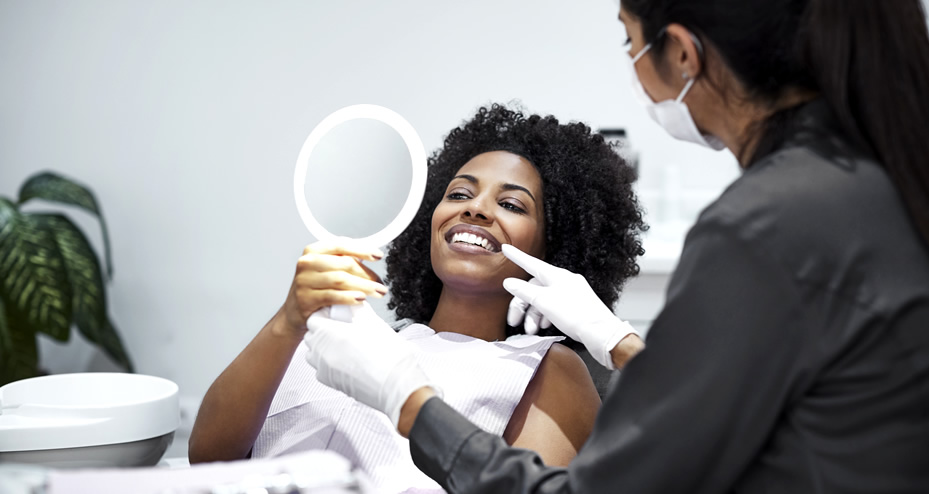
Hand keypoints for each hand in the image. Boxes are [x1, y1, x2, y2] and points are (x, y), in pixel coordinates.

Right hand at [280, 238, 386, 337]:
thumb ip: (342, 261)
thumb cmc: (314, 289)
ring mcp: (304, 281)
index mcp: (313, 251)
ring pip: (341, 280)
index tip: (378, 256)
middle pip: (344, 264)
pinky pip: (333, 296)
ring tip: (378, 292)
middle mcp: (307, 263)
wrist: (293, 313)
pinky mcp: (306, 299)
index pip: (341, 245)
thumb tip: (370, 258)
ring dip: (364, 286)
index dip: (362, 250)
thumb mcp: (324, 270)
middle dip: (367, 274)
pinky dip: (349, 297)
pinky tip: (361, 298)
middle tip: (381, 283)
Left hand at [304, 303, 440, 426]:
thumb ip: (358, 310)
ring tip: (344, 344)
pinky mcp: (330, 382)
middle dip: (323, 329)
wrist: (395, 383)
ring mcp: (324, 369)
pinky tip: (346, 359)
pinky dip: (328, 362)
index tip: (338, 315)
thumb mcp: (373, 323)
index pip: (314, 319)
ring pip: (314, 353)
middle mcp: (322, 351)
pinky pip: (320, 368)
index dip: (325, 315)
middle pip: (312, 335)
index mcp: (330, 333)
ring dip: (323, 346)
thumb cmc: (388, 354)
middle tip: (342, 328)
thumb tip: (354, 304)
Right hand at [502, 244, 637, 369]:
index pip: (531, 263)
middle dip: (523, 306)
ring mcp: (571, 293)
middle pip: (535, 288)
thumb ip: (524, 291)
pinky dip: (546, 316)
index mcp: (556, 275)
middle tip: (514, 320)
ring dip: (534, 315)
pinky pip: (555, 306)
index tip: (506, 249)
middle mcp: (564, 281)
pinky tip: (544, 326)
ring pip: (544, 300)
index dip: (517, 257)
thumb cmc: (575, 315)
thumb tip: (509, 282)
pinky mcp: (576, 306)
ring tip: (531, 330)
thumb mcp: (544, 302)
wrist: (600, 332)